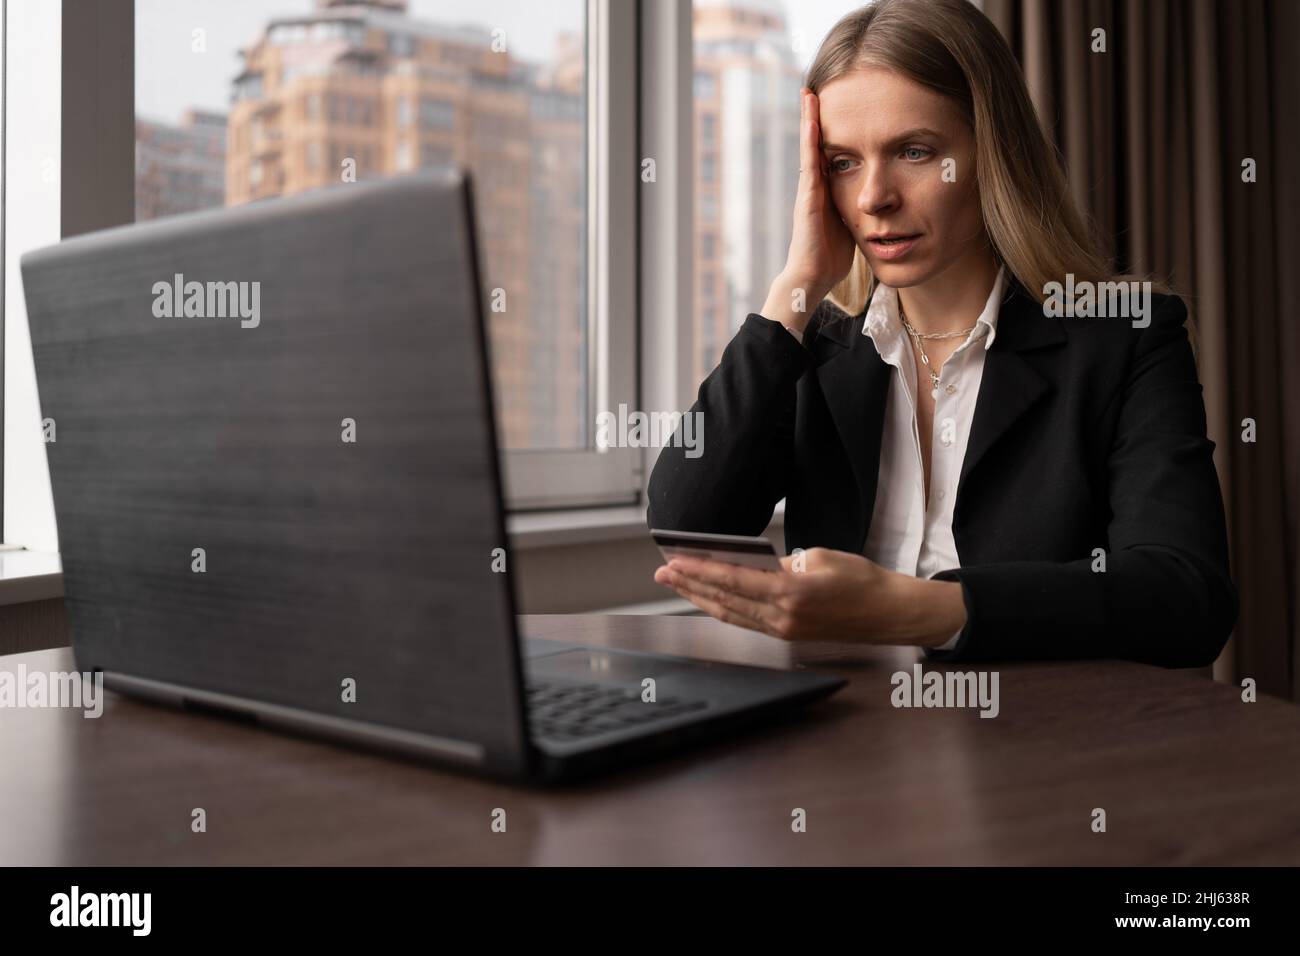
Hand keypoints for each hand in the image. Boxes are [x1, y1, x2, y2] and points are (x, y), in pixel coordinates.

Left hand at [653, 547, 964, 645]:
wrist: (888, 614)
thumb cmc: (859, 580)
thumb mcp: (819, 557)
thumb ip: (781, 563)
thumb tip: (752, 567)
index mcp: (791, 593)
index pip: (733, 579)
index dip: (699, 570)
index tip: (674, 560)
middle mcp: (782, 617)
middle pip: (724, 599)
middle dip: (689, 584)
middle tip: (661, 572)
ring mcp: (783, 631)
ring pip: (730, 614)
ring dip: (701, 599)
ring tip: (676, 584)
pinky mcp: (787, 636)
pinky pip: (746, 622)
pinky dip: (722, 610)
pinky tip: (708, 600)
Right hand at [778, 89, 857, 305]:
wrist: (813, 277)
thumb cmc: (832, 256)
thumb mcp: (852, 224)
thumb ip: (860, 207)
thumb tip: (880, 201)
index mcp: (827, 191)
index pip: (829, 153)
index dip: (832, 131)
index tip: (837, 106)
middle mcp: (815, 186)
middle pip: (816, 143)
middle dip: (815, 116)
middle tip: (815, 88)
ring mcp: (809, 190)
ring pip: (809, 147)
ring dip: (808, 119)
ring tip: (809, 93)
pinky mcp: (808, 197)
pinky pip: (810, 162)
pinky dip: (810, 139)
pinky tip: (812, 119)